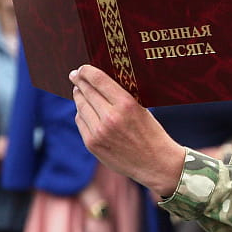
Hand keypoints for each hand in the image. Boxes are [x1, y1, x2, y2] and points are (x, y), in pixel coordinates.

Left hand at [70, 65, 185, 201]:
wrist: (156, 163)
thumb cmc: (152, 133)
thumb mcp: (142, 109)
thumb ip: (121, 96)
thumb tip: (99, 82)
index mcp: (126, 104)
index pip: (99, 80)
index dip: (87, 71)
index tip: (82, 68)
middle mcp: (110, 117)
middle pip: (86, 92)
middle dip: (79, 82)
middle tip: (75, 76)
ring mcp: (99, 132)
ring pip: (80, 106)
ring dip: (79, 97)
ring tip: (80, 92)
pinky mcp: (92, 144)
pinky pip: (80, 121)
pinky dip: (82, 114)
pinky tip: (86, 111)